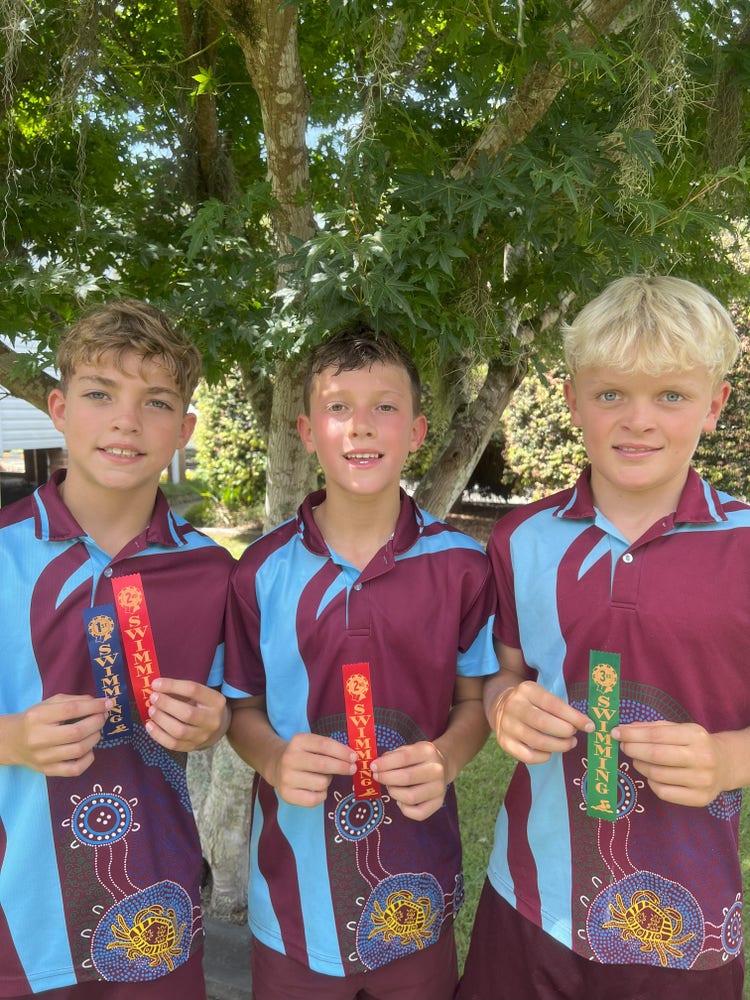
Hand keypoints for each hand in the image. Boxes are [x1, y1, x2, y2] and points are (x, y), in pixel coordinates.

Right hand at [1, 694, 110, 776]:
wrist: (13, 742)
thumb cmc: (36, 719)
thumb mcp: (50, 703)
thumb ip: (75, 700)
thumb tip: (102, 702)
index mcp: (38, 717)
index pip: (71, 710)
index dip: (94, 706)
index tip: (108, 703)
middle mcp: (38, 738)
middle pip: (77, 732)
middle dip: (97, 722)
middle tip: (103, 716)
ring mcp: (43, 757)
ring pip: (79, 750)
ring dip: (95, 737)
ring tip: (96, 730)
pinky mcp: (48, 771)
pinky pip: (75, 769)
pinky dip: (89, 759)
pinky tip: (89, 749)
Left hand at [146, 677, 228, 750]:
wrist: (217, 727)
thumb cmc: (203, 705)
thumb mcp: (200, 694)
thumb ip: (181, 690)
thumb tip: (156, 686)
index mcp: (216, 701)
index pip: (193, 690)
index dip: (172, 685)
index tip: (156, 683)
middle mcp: (212, 720)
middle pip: (187, 713)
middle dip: (166, 704)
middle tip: (153, 697)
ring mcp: (203, 736)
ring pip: (179, 731)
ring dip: (161, 719)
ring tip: (151, 710)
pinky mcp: (192, 747)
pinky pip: (173, 744)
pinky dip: (158, 735)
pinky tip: (150, 725)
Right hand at [269, 733, 356, 807]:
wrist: (277, 766)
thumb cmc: (303, 755)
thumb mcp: (312, 744)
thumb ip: (330, 748)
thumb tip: (352, 758)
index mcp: (298, 741)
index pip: (325, 745)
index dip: (342, 752)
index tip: (354, 757)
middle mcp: (290, 758)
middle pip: (323, 765)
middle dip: (342, 767)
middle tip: (352, 769)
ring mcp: (286, 777)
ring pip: (321, 783)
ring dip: (328, 781)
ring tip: (323, 778)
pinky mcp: (286, 794)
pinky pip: (314, 799)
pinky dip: (322, 795)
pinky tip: (319, 790)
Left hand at [371, 741, 446, 820]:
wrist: (443, 766)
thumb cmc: (418, 758)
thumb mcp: (408, 749)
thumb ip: (392, 756)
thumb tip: (376, 766)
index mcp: (428, 752)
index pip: (404, 758)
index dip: (385, 764)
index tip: (373, 767)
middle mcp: (436, 770)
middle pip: (406, 778)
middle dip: (386, 778)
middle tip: (377, 777)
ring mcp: (439, 788)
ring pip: (411, 797)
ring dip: (394, 793)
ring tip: (390, 787)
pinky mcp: (439, 803)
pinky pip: (418, 813)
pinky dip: (404, 809)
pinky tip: (400, 800)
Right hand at [490, 681, 592, 763]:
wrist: (500, 705)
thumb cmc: (531, 702)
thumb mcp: (541, 695)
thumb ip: (560, 707)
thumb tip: (586, 724)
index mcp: (527, 690)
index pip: (553, 704)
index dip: (573, 717)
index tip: (589, 726)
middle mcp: (514, 706)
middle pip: (543, 722)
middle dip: (565, 731)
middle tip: (574, 735)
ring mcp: (507, 725)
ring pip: (537, 741)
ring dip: (558, 746)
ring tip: (568, 744)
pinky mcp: (504, 742)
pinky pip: (527, 756)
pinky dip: (543, 757)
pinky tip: (550, 752)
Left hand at [613, 720, 727, 806]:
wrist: (724, 765)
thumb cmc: (694, 744)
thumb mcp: (678, 729)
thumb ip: (652, 728)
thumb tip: (625, 730)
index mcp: (696, 735)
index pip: (657, 735)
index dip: (632, 735)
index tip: (616, 733)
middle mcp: (702, 758)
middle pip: (656, 755)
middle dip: (633, 749)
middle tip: (623, 747)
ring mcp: (702, 780)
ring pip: (657, 775)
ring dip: (639, 765)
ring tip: (637, 760)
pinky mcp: (699, 799)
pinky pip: (663, 792)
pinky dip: (651, 782)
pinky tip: (652, 775)